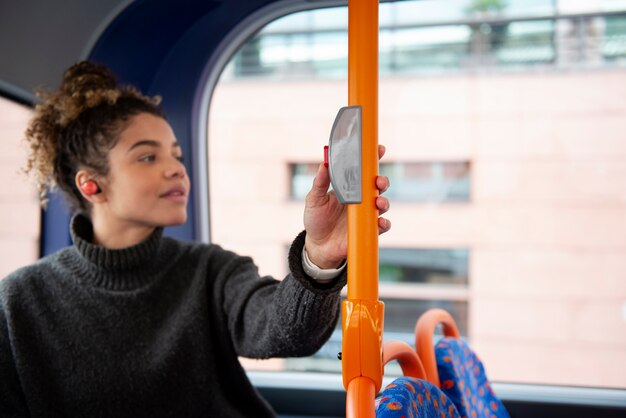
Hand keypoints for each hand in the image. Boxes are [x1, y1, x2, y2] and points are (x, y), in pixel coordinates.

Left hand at [303, 144, 390, 268]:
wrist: (318, 245)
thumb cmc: (316, 219)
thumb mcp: (314, 199)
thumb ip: (320, 183)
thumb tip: (323, 164)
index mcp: (349, 187)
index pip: (363, 170)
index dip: (373, 159)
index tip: (379, 149)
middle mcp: (361, 199)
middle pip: (377, 186)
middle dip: (382, 181)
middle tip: (379, 182)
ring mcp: (366, 214)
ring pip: (382, 204)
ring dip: (384, 202)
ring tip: (378, 203)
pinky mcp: (367, 230)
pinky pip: (381, 226)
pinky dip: (383, 224)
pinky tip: (380, 223)